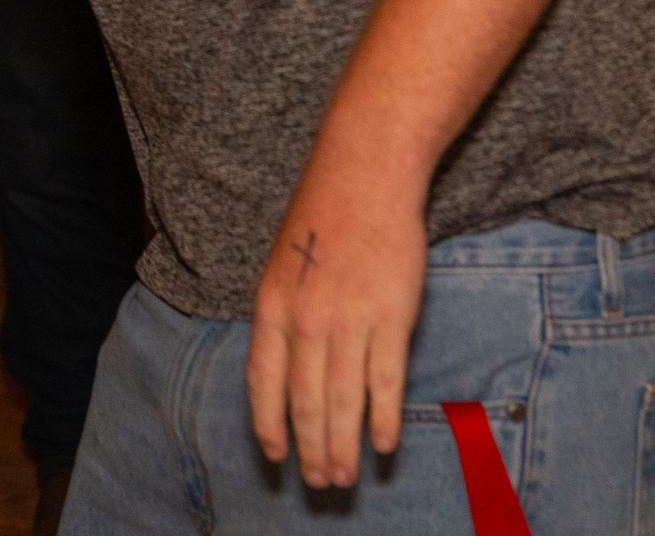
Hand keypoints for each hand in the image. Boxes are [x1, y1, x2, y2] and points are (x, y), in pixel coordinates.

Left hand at [245, 156, 427, 490]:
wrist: (364, 174)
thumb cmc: (322, 217)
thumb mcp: (282, 265)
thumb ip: (282, 317)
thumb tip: (284, 370)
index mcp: (271, 306)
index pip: (263, 380)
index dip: (268, 424)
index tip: (276, 457)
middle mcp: (305, 319)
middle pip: (304, 402)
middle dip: (310, 448)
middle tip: (319, 481)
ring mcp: (348, 320)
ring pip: (343, 401)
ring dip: (343, 445)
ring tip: (344, 476)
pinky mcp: (391, 316)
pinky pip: (384, 380)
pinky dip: (383, 417)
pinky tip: (382, 445)